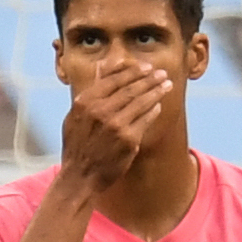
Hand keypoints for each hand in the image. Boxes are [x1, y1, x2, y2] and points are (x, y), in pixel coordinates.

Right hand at [60, 59, 173, 188]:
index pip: (113, 79)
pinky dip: (153, 110)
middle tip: (162, 73)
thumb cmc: (77, 145)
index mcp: (85, 102)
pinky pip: (146, 119)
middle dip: (149, 79)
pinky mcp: (129, 139)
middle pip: (131, 89)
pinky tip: (158, 105)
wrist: (80, 175)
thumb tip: (103, 66)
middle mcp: (100, 111)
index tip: (146, 67)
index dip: (133, 72)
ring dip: (156, 91)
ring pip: (141, 102)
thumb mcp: (75, 115)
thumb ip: (91, 90)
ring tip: (166, 85)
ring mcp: (116, 125)